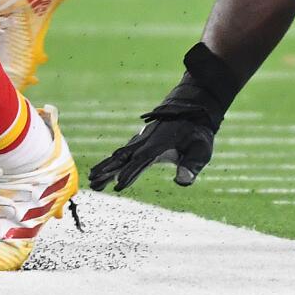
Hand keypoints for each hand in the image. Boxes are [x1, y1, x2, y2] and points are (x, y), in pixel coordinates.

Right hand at [87, 98, 220, 192]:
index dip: (130, 174)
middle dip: (108, 170)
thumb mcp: (201, 149)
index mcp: (159, 145)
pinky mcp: (143, 140)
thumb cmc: (198, 131)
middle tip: (92, 182)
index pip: (141, 162)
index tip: (118, 187)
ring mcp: (143, 140)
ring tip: (92, 179)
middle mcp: (146, 142)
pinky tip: (108, 165)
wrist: (193, 107)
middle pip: (123, 158)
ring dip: (106, 166)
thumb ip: (192, 166)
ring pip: (121, 155)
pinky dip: (114, 160)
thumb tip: (182, 180)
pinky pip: (125, 151)